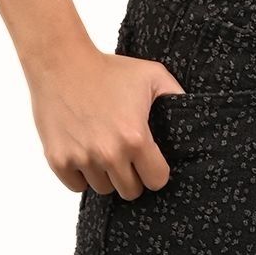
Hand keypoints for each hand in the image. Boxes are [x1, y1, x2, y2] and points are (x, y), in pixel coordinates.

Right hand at [25, 45, 185, 200]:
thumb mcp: (152, 75)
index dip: (155, 171)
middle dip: (132, 176)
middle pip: (130, 191)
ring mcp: (81, 159)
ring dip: (106, 174)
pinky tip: (85, 151)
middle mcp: (109, 153)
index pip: (156, 180)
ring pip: (103, 189)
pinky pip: (77, 187)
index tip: (150, 159)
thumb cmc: (108, 69)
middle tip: (126, 154)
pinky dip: (82, 175)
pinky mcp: (58, 160)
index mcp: (135, 138)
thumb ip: (176, 96)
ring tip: (104, 147)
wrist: (61, 63)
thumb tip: (197, 115)